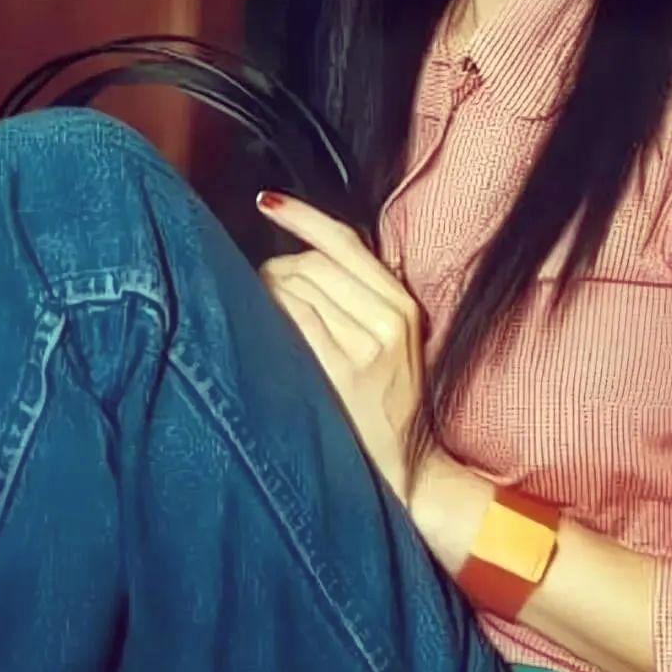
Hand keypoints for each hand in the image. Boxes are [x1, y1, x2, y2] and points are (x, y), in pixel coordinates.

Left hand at [256, 191, 424, 505]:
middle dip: (276, 269)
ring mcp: (367, 346)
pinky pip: (293, 322)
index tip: (268, 201)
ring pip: (296, 289)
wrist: (410, 469)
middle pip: (312, 264)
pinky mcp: (343, 372)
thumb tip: (309, 251)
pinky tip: (260, 331)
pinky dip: (269, 317)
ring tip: (261, 317)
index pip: (345, 241)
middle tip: (260, 289)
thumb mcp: (394, 340)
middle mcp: (388, 319)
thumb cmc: (390, 403)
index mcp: (401, 304)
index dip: (302, 216)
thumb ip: (364, 296)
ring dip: (266, 294)